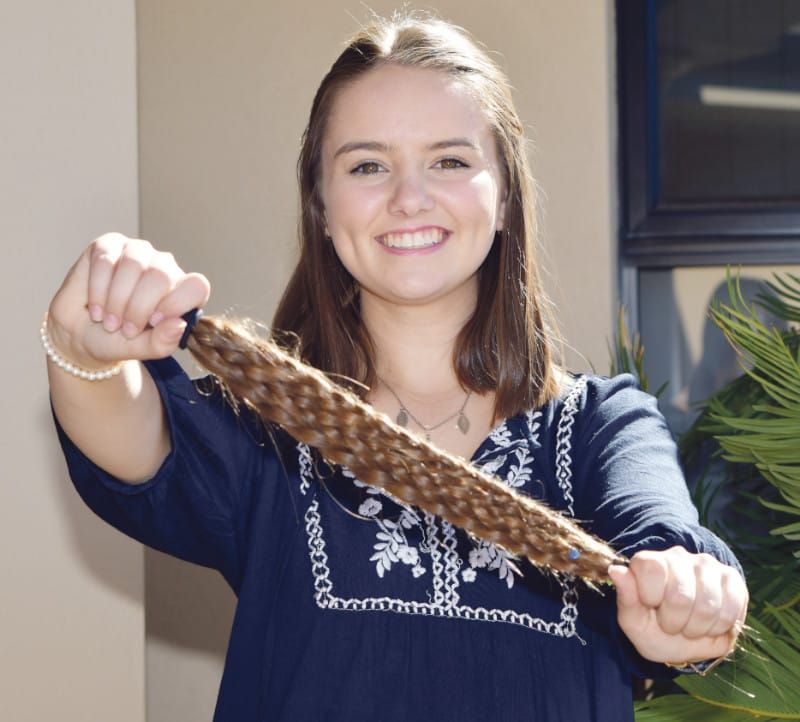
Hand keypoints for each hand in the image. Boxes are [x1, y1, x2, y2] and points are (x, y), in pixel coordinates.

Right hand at [47, 232, 209, 368]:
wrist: (81, 332)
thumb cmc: (119, 339)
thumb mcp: (141, 348)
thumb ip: (162, 341)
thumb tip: (180, 324)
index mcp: (181, 291)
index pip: (197, 286)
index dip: (177, 303)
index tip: (154, 322)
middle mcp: (164, 266)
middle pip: (161, 275)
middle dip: (138, 308)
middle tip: (125, 330)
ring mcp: (138, 252)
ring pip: (134, 264)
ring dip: (117, 300)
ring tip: (109, 321)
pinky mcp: (109, 245)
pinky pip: (106, 260)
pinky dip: (98, 289)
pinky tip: (96, 307)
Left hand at [608, 546, 747, 665]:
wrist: (685, 642)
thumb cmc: (654, 629)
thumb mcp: (634, 622)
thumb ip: (626, 598)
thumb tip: (615, 570)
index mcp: (649, 562)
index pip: (650, 567)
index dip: (650, 596)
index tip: (650, 606)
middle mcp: (678, 556)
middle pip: (680, 595)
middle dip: (675, 621)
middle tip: (671, 624)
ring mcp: (707, 565)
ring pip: (708, 604)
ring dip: (697, 627)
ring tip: (689, 625)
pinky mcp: (731, 579)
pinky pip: (731, 608)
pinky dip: (719, 627)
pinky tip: (709, 624)